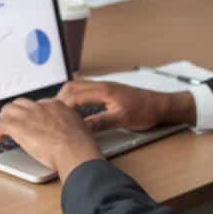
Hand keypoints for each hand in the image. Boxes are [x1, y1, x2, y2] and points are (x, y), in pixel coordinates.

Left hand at [0, 98, 101, 177]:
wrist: (74, 150)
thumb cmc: (80, 144)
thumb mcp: (79, 126)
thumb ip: (70, 124)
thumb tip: (71, 130)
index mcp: (55, 105)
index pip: (38, 104)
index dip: (32, 114)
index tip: (32, 122)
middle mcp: (40, 107)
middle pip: (21, 103)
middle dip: (16, 112)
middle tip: (15, 123)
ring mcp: (28, 115)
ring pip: (7, 109)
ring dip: (5, 119)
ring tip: (5, 130)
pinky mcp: (17, 126)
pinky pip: (1, 125)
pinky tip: (0, 139)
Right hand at [57, 80, 194, 131]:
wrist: (161, 105)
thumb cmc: (145, 110)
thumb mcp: (122, 119)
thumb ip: (101, 122)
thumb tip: (82, 127)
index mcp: (103, 91)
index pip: (74, 96)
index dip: (61, 106)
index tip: (52, 116)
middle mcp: (102, 86)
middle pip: (72, 87)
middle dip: (59, 99)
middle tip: (51, 113)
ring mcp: (105, 88)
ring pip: (78, 88)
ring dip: (68, 98)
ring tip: (60, 112)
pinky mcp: (108, 92)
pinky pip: (86, 92)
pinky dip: (77, 99)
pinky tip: (77, 111)